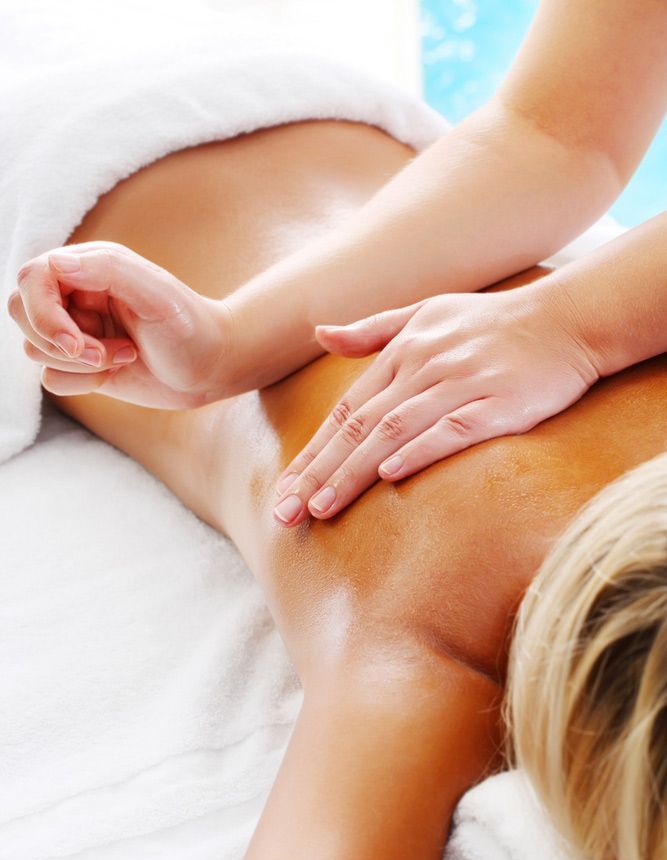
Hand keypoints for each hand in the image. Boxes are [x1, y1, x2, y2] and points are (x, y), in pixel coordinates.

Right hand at [7, 241, 231, 408]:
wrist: (211, 368)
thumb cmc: (191, 326)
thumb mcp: (158, 294)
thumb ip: (108, 270)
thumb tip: (55, 264)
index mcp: (89, 267)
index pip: (32, 278)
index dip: (43, 312)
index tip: (74, 342)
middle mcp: (76, 295)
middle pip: (21, 311)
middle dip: (56, 340)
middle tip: (99, 353)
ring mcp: (77, 331)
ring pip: (35, 348)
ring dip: (80, 363)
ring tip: (123, 355)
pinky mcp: (82, 365)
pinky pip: (51, 378)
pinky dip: (82, 382)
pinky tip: (117, 370)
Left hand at [272, 283, 598, 525]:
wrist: (567, 320)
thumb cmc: (491, 323)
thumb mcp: (425, 312)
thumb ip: (372, 330)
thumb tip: (320, 334)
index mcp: (402, 351)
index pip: (346, 411)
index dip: (312, 452)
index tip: (284, 490)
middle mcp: (424, 368)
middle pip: (360, 427)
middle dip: (318, 472)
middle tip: (287, 512)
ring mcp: (461, 385)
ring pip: (394, 433)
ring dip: (354, 472)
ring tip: (322, 507)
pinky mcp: (499, 404)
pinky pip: (453, 430)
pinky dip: (420, 451)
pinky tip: (391, 476)